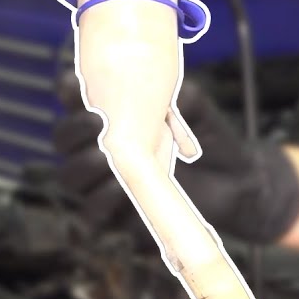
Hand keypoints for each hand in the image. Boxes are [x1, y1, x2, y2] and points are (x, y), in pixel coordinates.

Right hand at [52, 73, 298, 244]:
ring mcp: (103, 183)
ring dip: (85, 166)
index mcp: (109, 114)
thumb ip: (181, 96)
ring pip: (72, 176)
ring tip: (104, 157)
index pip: (73, 99)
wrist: (235, 183)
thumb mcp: (199, 109)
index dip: (69, 91)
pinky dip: (102, 200)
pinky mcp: (116, 214)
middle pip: (64, 139)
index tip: (77, 85)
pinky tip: (120, 189)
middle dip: (75, 130)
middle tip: (97, 122)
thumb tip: (165, 93)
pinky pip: (93, 212)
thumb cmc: (212, 138)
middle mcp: (96, 147)